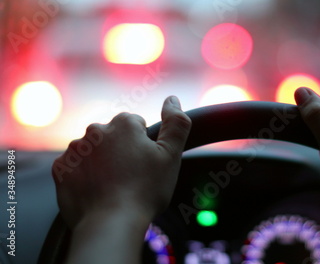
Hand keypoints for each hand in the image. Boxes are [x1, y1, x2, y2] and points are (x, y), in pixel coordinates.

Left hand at [51, 96, 190, 263]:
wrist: (111, 222)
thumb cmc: (145, 190)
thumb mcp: (171, 155)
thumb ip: (177, 123)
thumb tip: (173, 99)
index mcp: (123, 124)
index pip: (137, 125)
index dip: (145, 146)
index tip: (146, 164)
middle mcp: (96, 131)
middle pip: (113, 137)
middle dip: (121, 152)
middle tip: (132, 177)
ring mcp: (75, 150)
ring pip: (93, 152)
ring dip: (102, 163)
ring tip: (114, 187)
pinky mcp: (61, 169)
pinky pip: (75, 168)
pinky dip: (84, 176)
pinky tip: (97, 191)